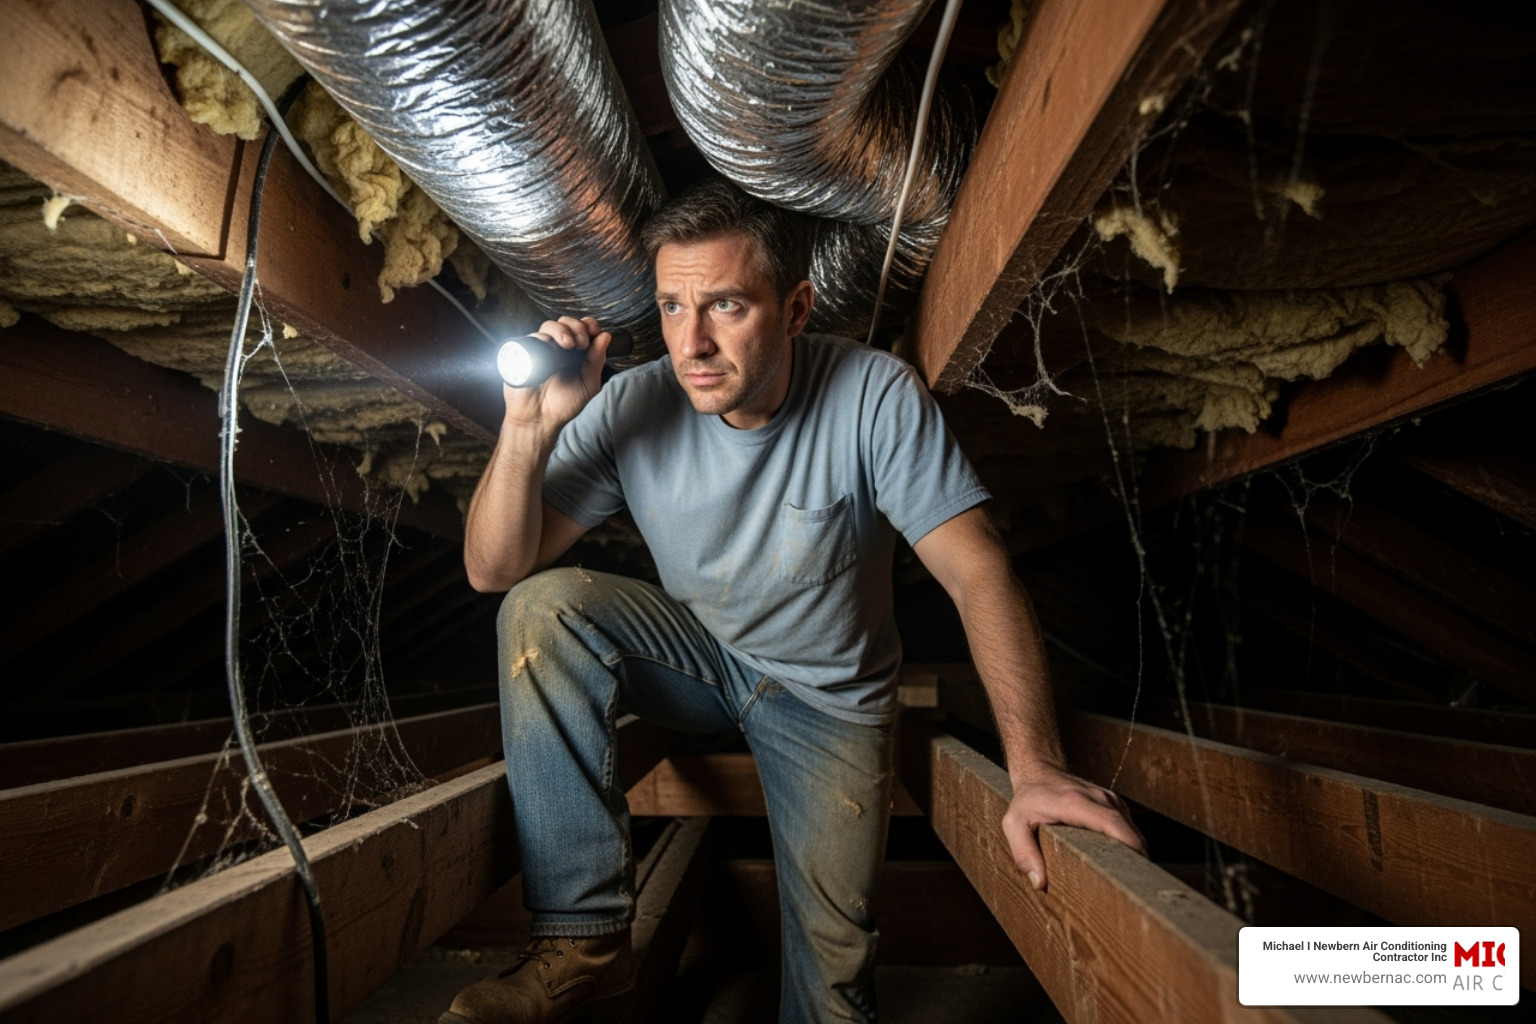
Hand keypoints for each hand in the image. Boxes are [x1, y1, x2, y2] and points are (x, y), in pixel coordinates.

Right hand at [503, 315, 614, 433]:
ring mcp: (541, 349)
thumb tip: (605, 336)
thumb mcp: (588, 384)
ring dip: (561, 329)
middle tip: (581, 343)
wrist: (539, 419)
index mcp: (575, 352)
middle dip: (577, 326)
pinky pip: (530, 338)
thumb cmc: (563, 404)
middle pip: (566, 322)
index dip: (588, 324)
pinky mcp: (524, 354)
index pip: (582, 328)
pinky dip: (539, 336)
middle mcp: (558, 348)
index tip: (594, 331)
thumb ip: (597, 361)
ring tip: (567, 344)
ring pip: (548, 325)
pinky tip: (547, 343)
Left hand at [1001, 764, 1146, 891]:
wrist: (1039, 772)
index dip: (1129, 845)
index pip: (1111, 823)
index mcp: (1076, 803)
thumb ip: (1023, 852)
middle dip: (1135, 860)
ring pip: (1132, 831)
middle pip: (1129, 832)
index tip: (1136, 871)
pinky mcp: (1115, 803)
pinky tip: (1117, 862)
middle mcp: (1099, 798)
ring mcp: (1110, 799)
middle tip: (1128, 888)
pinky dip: (1127, 845)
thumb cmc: (1027, 800)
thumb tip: (1039, 883)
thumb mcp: (1014, 824)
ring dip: (1131, 854)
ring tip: (1122, 879)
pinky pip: (1128, 828)